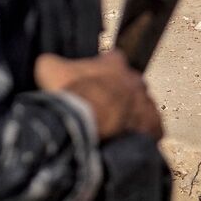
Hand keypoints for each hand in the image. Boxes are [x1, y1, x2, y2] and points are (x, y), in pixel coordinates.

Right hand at [35, 51, 163, 140]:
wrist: (89, 121)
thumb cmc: (73, 93)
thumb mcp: (51, 69)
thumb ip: (52, 63)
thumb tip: (47, 63)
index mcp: (115, 62)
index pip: (111, 60)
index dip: (100, 72)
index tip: (91, 83)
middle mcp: (135, 80)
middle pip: (127, 85)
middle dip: (115, 95)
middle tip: (99, 109)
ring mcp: (146, 102)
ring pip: (139, 107)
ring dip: (127, 115)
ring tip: (109, 128)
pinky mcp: (153, 125)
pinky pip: (149, 128)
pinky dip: (139, 134)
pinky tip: (124, 140)